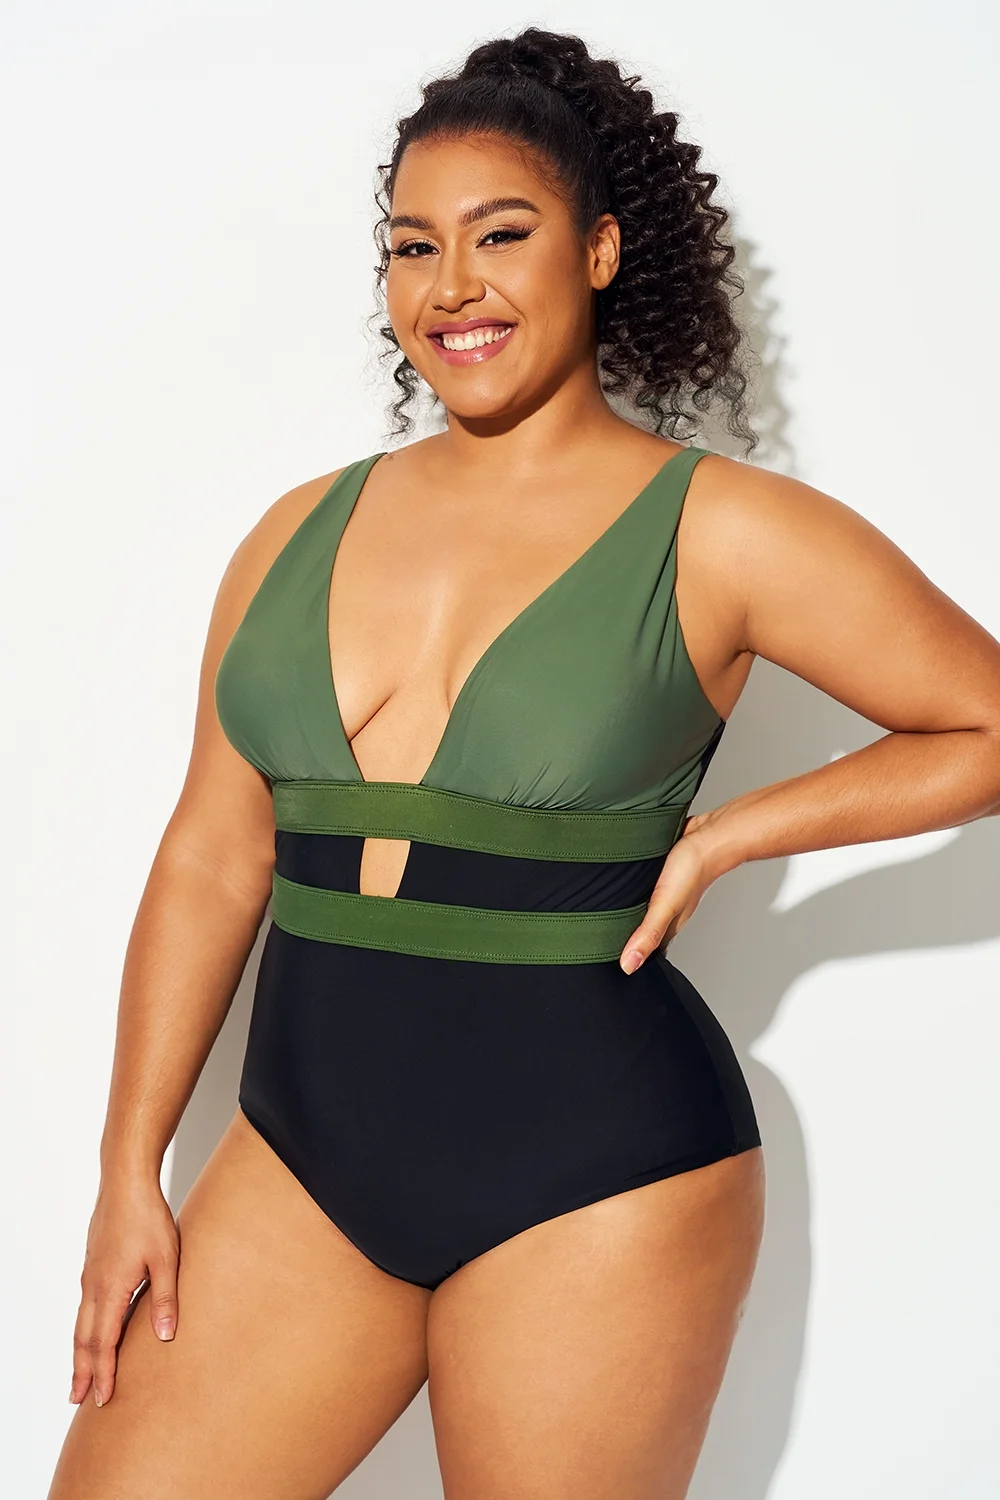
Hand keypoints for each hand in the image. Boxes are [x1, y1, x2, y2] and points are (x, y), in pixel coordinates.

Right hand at [70, 1174, 179, 1407]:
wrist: (125, 1182)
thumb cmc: (148, 1216)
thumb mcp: (167, 1258)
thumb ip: (166, 1298)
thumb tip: (165, 1336)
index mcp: (111, 1288)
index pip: (104, 1342)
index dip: (104, 1372)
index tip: (103, 1399)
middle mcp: (94, 1286)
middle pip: (84, 1339)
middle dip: (83, 1371)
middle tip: (79, 1399)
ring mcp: (90, 1275)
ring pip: (81, 1323)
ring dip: (81, 1352)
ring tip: (80, 1375)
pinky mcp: (93, 1265)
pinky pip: (85, 1306)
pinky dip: (85, 1329)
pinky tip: (93, 1332)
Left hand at [618, 812, 727, 973]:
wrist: (709, 834)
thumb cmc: (693, 868)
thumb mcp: (665, 905)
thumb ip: (648, 933)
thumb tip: (629, 964)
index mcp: (669, 925)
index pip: (648, 949)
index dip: (630, 956)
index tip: (607, 962)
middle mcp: (667, 910)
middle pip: (642, 928)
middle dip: (623, 933)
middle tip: (598, 937)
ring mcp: (665, 892)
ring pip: (642, 906)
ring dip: (627, 908)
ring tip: (603, 913)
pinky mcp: (660, 873)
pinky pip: (644, 886)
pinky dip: (633, 888)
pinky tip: (623, 884)